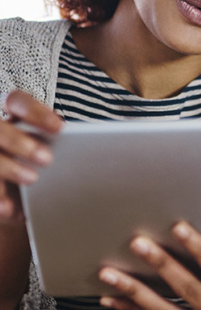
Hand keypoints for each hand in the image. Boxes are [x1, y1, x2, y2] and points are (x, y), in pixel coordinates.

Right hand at [0, 90, 62, 222]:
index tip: (60, 128)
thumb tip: (82, 151)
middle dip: (21, 142)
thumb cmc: (33, 165)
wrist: (12, 196)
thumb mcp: (44, 151)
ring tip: (32, 180)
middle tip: (47, 159)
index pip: (16, 101)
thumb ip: (55, 145)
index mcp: (8, 117)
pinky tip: (8, 208)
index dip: (36, 113)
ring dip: (8, 167)